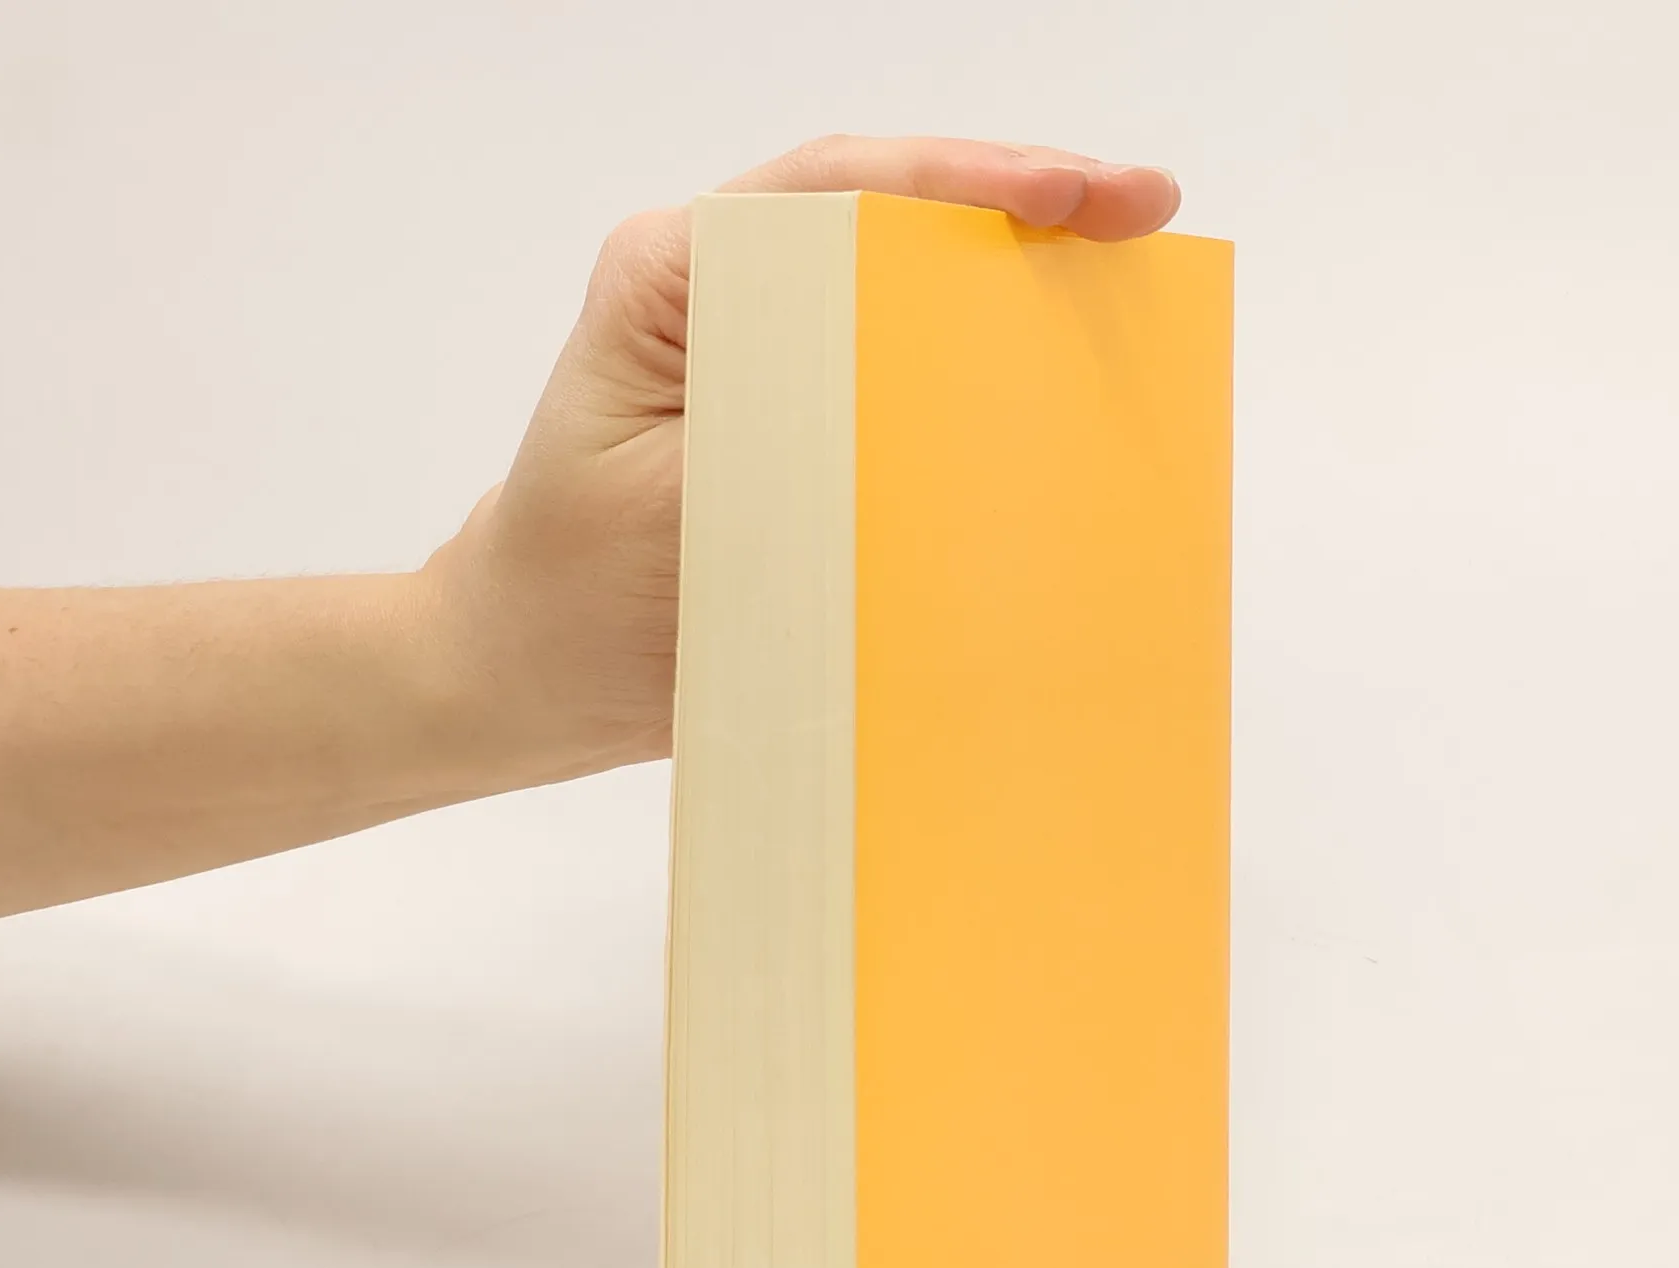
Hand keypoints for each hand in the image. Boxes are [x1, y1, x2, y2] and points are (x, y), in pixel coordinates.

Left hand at [423, 135, 1181, 783]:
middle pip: (895, 219)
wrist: (534, 672)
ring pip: (913, 296)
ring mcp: (775, 360)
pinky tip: (1062, 393)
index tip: (1065, 200)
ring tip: (1134, 286)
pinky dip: (988, 391)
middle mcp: (731, 295)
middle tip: (1144, 214)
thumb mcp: (675, 517)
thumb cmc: (574, 593)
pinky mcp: (808, 433)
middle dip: (1025, 211)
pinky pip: (911, 393)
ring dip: (1020, 292)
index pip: (838, 192)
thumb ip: (790, 453)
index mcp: (680, 275)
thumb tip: (930, 425)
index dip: (963, 183)